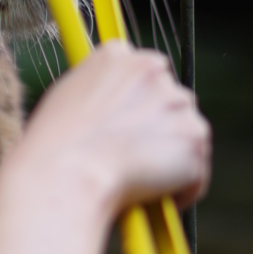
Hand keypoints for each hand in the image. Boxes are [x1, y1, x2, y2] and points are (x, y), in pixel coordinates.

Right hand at [10, 41, 210, 220]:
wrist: (69, 172)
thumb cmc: (56, 143)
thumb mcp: (68, 97)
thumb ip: (99, 91)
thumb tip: (113, 110)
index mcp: (118, 55)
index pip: (145, 72)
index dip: (139, 104)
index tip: (129, 126)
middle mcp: (153, 70)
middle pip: (171, 100)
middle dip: (160, 128)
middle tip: (136, 158)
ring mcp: (178, 104)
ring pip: (186, 133)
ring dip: (171, 157)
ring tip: (142, 182)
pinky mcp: (194, 139)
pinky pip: (196, 171)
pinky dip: (181, 190)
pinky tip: (153, 199)